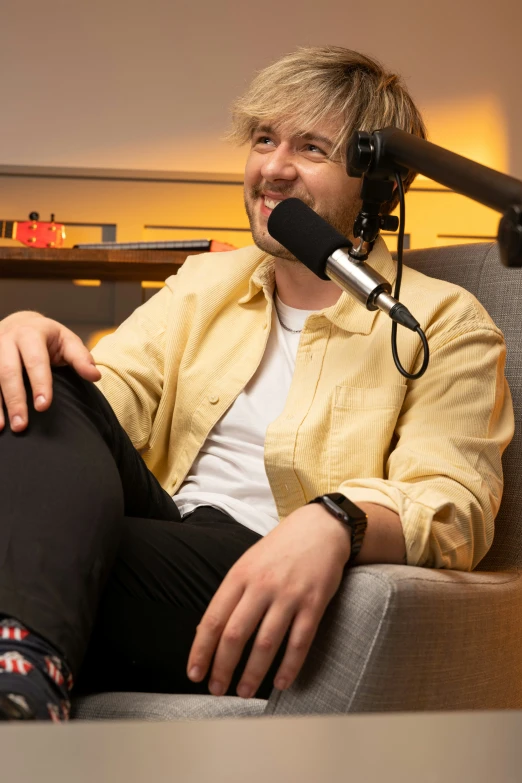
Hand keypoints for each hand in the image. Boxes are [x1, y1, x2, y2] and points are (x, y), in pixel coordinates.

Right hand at [0, 311, 100, 431]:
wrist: (19, 323)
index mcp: (31, 334)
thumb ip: (80, 358)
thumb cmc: (48, 338)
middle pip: (8, 371)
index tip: (43, 406)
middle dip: (15, 399)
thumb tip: (95, 376)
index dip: (39, 383)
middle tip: (21, 426)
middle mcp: (7, 340)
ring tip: (2, 428)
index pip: (36, 360)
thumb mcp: (67, 341)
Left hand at [187, 503, 351, 697]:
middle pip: (236, 634)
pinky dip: (289, 667)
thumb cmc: (280, 549)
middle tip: (217, 689)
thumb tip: (206, 632)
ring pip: (266, 643)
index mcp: (240, 575)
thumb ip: (231, 595)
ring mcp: (289, 595)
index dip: (201, 650)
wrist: (320, 528)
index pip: (214, 619)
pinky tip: (280, 682)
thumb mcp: (248, 563)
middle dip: (223, 667)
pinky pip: (299, 642)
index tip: (194, 673)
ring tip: (245, 692)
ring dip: (253, 673)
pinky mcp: (314, 603)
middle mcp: (262, 586)